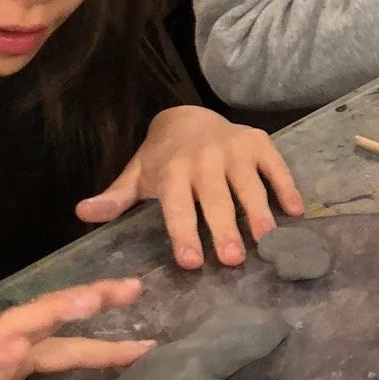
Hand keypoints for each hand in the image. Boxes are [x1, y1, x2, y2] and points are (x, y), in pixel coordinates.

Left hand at [76, 107, 304, 272]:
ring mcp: (234, 149)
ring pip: (248, 185)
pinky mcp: (259, 143)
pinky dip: (286, 187)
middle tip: (232, 260)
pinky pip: (275, 167)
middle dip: (224, 229)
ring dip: (258, 213)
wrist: (189, 117)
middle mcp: (204, 159)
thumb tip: (82, 213)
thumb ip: (115, 198)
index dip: (183, 232)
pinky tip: (296, 212)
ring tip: (267, 242)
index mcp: (172, 170)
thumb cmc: (162, 158)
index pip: (177, 204)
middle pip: (215, 198)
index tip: (189, 261)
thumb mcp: (137, 176)